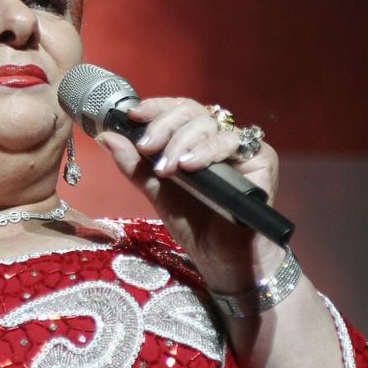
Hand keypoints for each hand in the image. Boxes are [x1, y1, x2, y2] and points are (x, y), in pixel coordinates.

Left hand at [96, 97, 283, 289]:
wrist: (223, 260)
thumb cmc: (195, 225)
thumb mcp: (156, 192)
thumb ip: (134, 165)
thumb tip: (106, 137)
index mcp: (195, 141)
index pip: (177, 110)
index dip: (156, 107)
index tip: (133, 116)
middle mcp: (218, 138)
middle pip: (191, 112)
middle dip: (164, 126)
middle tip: (147, 148)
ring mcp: (240, 147)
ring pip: (209, 124)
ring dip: (181, 142)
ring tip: (167, 168)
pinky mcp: (262, 159)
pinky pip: (234, 142)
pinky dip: (208, 151)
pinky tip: (190, 166)